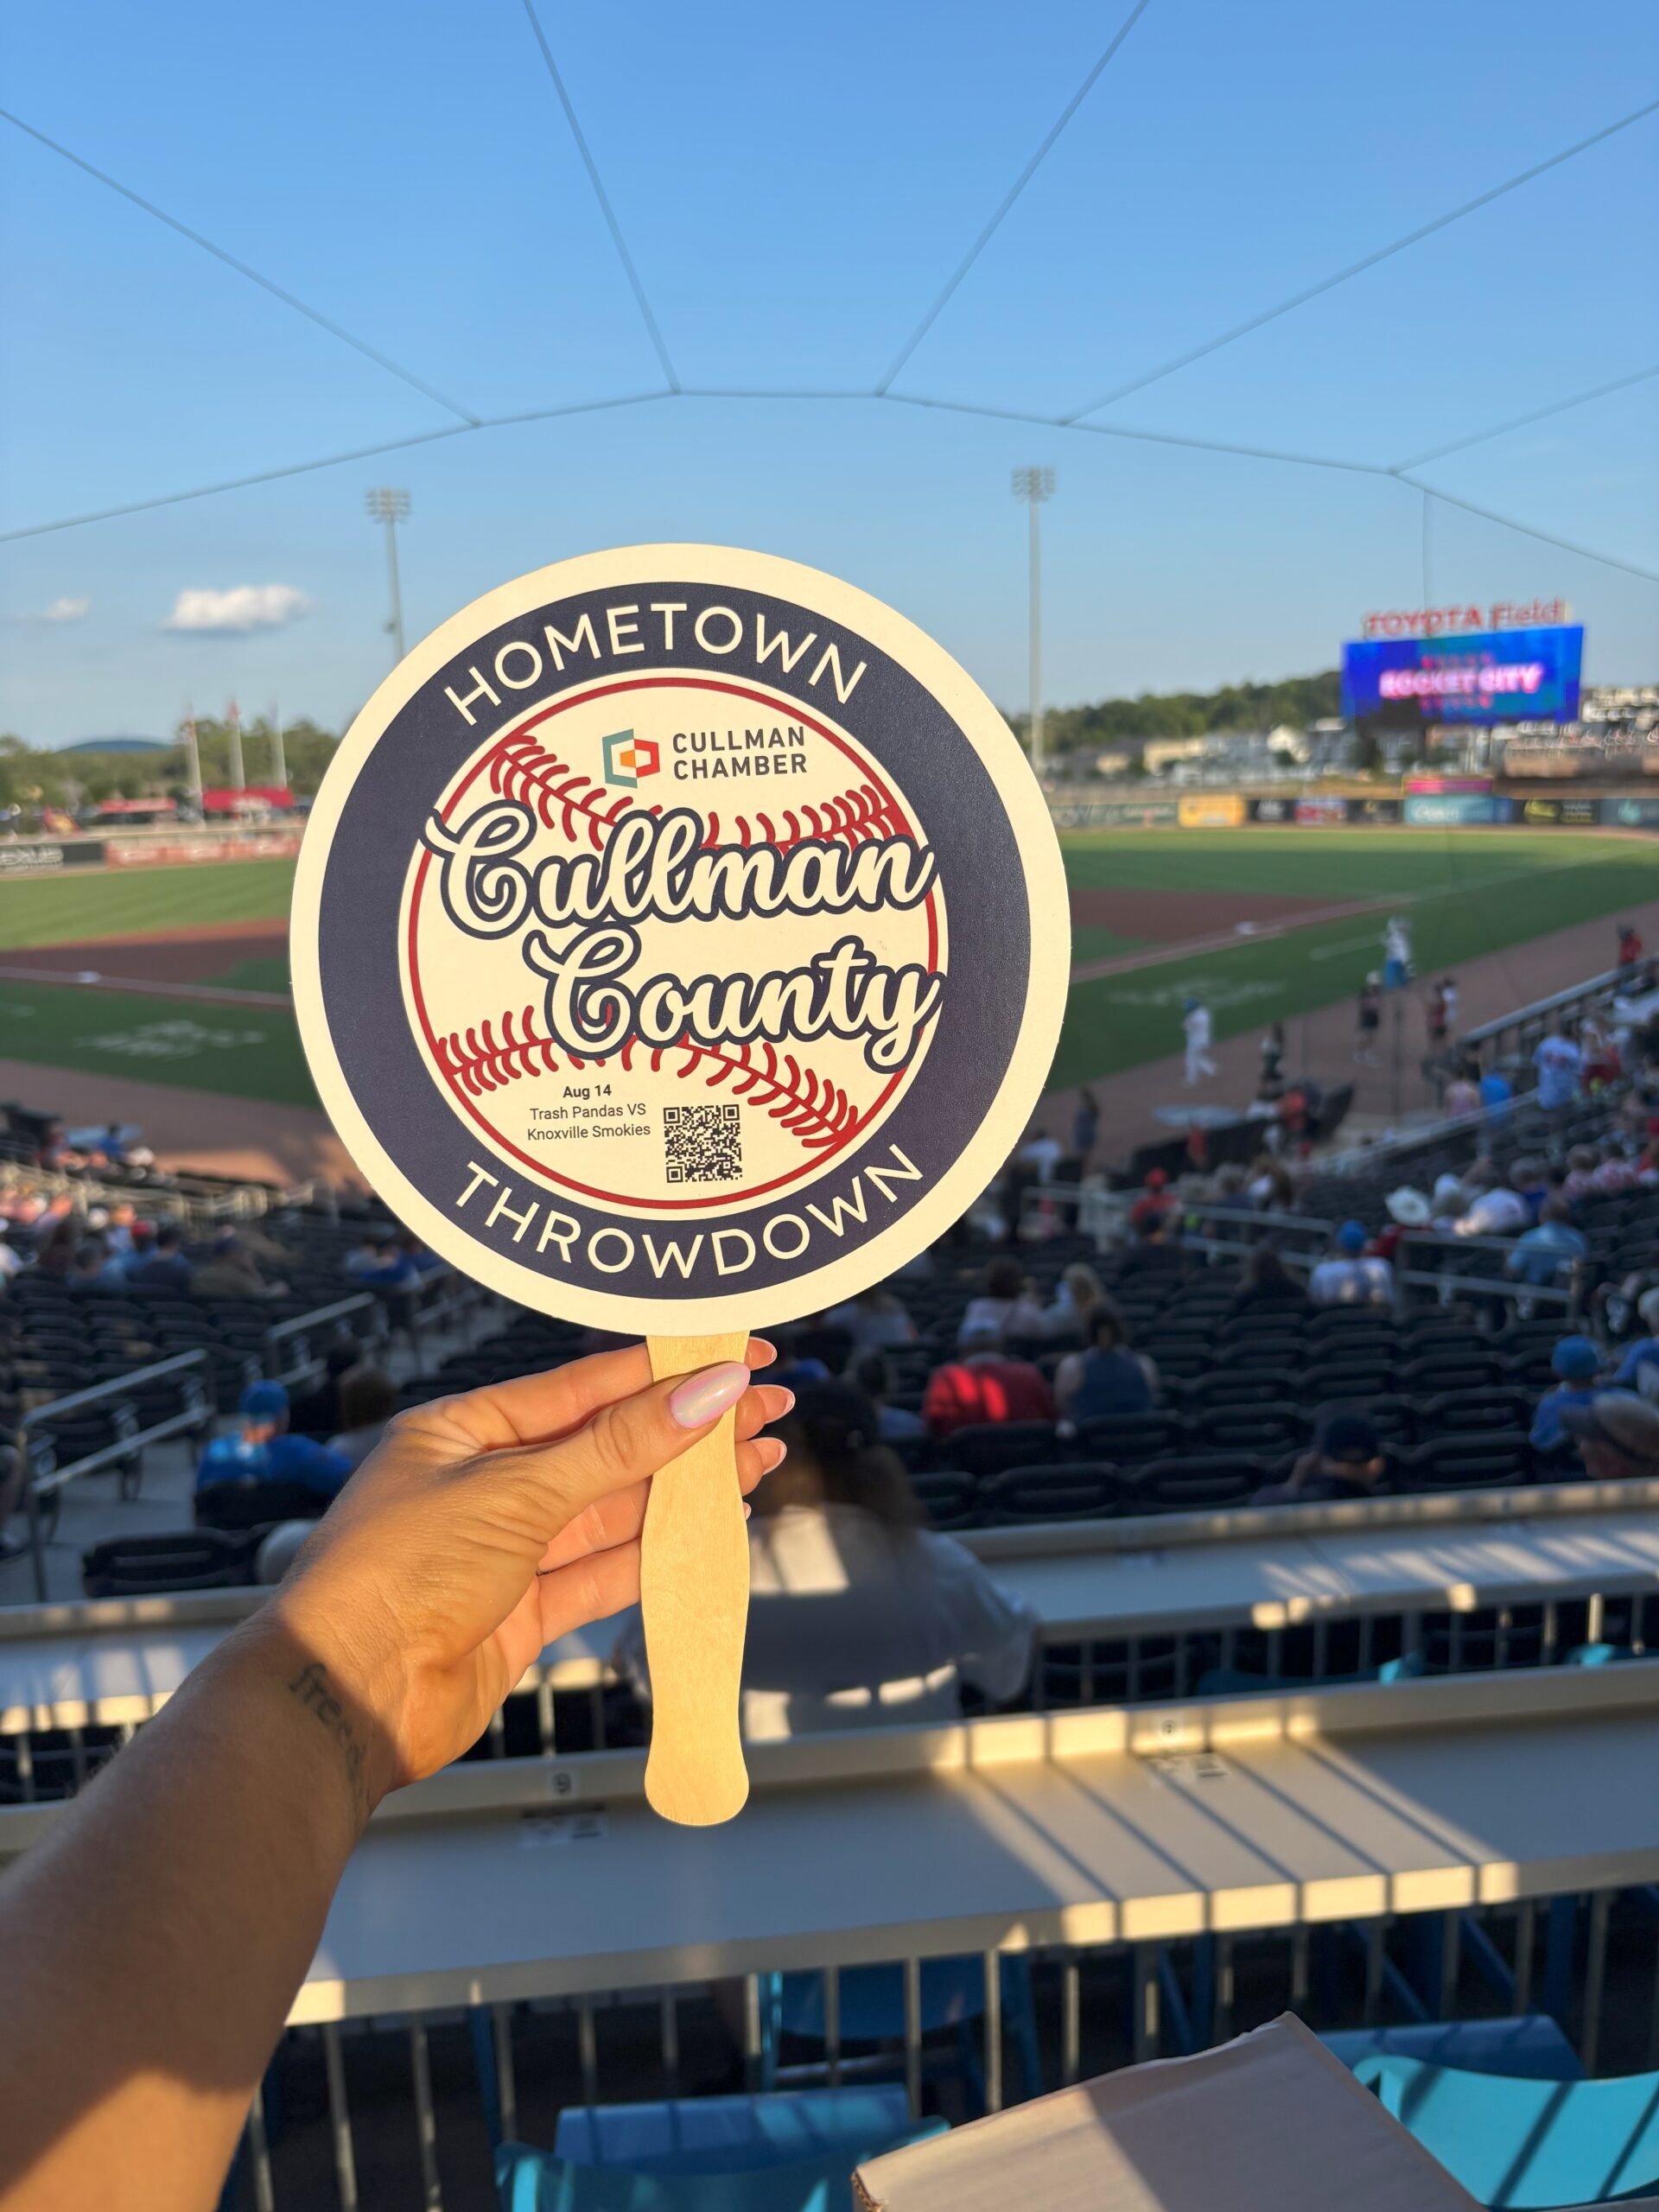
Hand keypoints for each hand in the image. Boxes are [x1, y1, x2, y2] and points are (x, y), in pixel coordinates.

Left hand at [262, 1342, 787, 1802]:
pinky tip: (709, 1526)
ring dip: (684, 1489)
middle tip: (766, 1406)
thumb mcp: (517, 1490)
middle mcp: (484, 1484)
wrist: (343, 1696)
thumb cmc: (395, 1575)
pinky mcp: (522, 1612)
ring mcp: (504, 1551)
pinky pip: (603, 1570)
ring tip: (757, 1460)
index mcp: (463, 1431)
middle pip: (606, 1447)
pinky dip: (658, 1552)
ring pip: (612, 1510)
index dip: (662, 1370)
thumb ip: (619, 1447)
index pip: (582, 1386)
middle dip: (687, 1429)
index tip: (729, 1352)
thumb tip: (703, 1394)